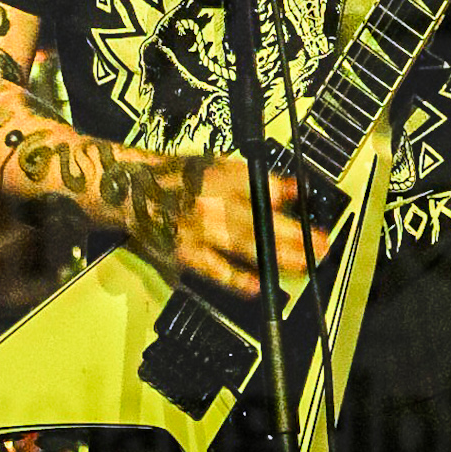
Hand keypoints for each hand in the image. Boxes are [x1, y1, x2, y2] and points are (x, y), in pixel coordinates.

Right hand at [97, 146, 327, 298]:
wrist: (129, 192)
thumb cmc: (175, 178)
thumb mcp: (215, 165)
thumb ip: (252, 179)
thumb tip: (290, 190)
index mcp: (218, 178)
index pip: (260, 187)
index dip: (286, 196)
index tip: (308, 207)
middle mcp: (209, 204)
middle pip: (260, 221)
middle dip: (295, 236)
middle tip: (321, 245)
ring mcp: (198, 232)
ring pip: (245, 247)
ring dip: (278, 258)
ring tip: (304, 265)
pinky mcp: (185, 255)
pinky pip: (217, 271)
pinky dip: (240, 280)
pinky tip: (260, 286)